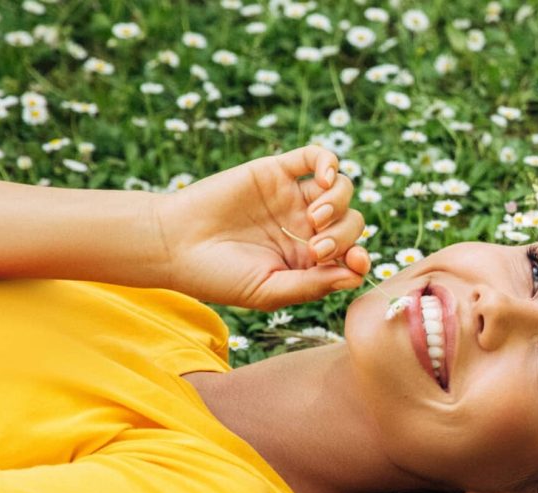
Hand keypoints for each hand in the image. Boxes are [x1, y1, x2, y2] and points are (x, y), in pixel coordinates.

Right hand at [150, 145, 370, 311]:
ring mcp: (293, 198)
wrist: (175, 244)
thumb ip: (313, 285)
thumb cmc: (220, 276)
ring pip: (341, 190)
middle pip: (352, 223)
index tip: (356, 262)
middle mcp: (307, 228)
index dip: (362, 258)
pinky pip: (315, 158)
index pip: (353, 255)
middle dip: (344, 236)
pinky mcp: (277, 171)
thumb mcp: (270, 290)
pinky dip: (329, 163)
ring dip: (338, 204)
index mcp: (310, 261)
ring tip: (313, 220)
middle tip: (317, 248)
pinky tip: (324, 179)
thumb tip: (355, 278)